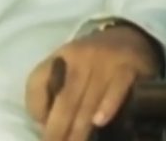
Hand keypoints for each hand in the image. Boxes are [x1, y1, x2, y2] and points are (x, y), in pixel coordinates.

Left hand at [26, 23, 161, 140]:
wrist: (130, 37)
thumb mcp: (68, 65)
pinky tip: (100, 122)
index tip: (41, 128)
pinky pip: (117, 88)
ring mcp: (105, 61)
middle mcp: (81, 57)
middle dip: (58, 129)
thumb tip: (45, 123)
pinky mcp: (128, 67)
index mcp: (60, 56)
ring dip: (80, 127)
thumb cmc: (92, 61)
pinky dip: (108, 105)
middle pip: (66, 99)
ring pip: (89, 99)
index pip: (38, 81)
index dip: (36, 107)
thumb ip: (54, 90)